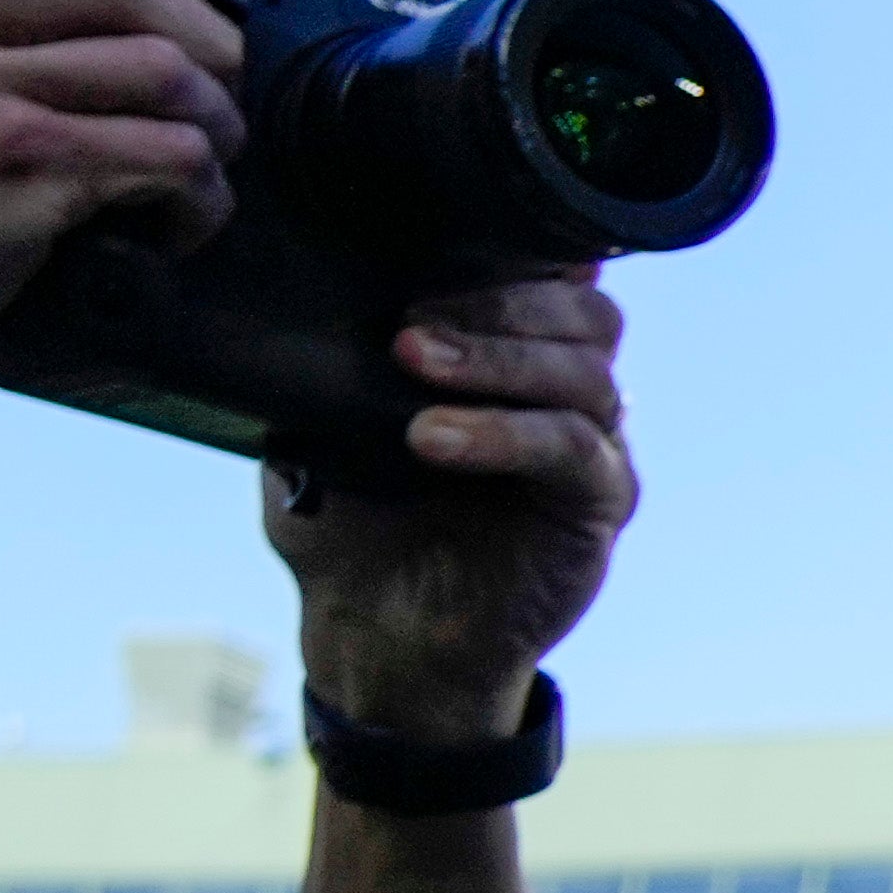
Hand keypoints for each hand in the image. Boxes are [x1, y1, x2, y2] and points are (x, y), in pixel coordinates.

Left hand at [269, 270, 630, 741]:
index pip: (547, 274)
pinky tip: (433, 438)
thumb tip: (297, 283)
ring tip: (412, 362)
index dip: (504, 252)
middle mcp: (564, 396)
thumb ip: (333, 358)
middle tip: (410, 321)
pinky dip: (506, 432)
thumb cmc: (349, 528)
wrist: (375, 640)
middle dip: (501, 300)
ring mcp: (591, 450)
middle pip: (585, 310)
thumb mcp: (318, 422)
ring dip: (498, 359)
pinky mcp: (596, 508)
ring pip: (586, 370)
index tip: (416, 253)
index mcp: (510, 362)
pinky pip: (575, 448)